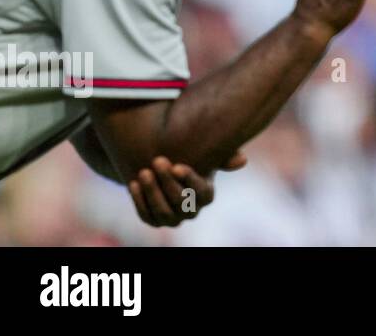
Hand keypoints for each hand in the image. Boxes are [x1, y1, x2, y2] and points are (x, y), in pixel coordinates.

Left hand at [127, 152, 246, 227]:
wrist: (165, 167)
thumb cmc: (189, 157)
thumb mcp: (205, 154)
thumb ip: (223, 156)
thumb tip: (242, 160)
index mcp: (206, 195)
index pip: (200, 192)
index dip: (189, 180)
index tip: (177, 165)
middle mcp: (191, 211)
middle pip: (180, 201)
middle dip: (167, 181)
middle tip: (157, 161)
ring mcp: (173, 219)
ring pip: (162, 212)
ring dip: (152, 192)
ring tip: (143, 172)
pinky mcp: (155, 221)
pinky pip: (147, 216)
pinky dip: (139, 201)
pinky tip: (133, 183)